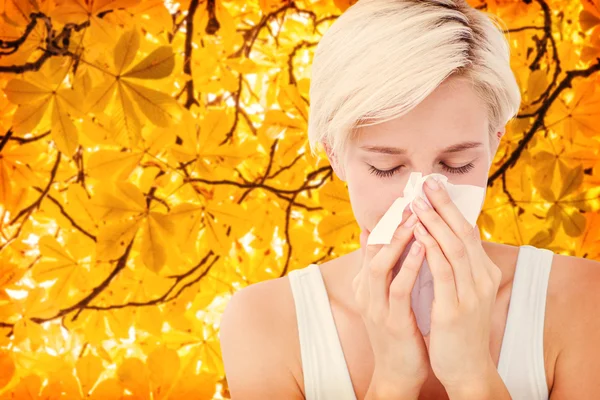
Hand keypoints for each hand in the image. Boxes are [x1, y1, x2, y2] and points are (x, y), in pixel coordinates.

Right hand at [352, 208, 429, 393]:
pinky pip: (398, 288)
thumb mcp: (388, 296)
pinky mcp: (390, 320)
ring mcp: (375, 306)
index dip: (387, 220)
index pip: (372, 243)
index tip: (404, 198)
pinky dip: (410, 266)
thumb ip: (384, 268)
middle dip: (391, 222)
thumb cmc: (399, 330)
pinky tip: (424, 248)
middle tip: (410, 200)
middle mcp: (365, 291)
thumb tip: (382, 236)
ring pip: (381, 264)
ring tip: (416, 217)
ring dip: (399, 239)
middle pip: (372, 248)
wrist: (397, 372)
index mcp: (365, 284)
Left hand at [410, 176, 501, 391]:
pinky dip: (430, 248)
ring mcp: (471, 293)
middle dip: (444, 205)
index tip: (433, 186)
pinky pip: (443, 271)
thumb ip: (451, 266)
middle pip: (464, 232)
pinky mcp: (456, 309)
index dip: (451, 207)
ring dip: (435, 221)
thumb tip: (434, 238)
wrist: (467, 368)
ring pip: (454, 247)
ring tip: (416, 202)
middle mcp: (482, 278)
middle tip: (426, 182)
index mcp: (483, 272)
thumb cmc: (458, 328)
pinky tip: (417, 232)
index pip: (468, 231)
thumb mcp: (460, 292)